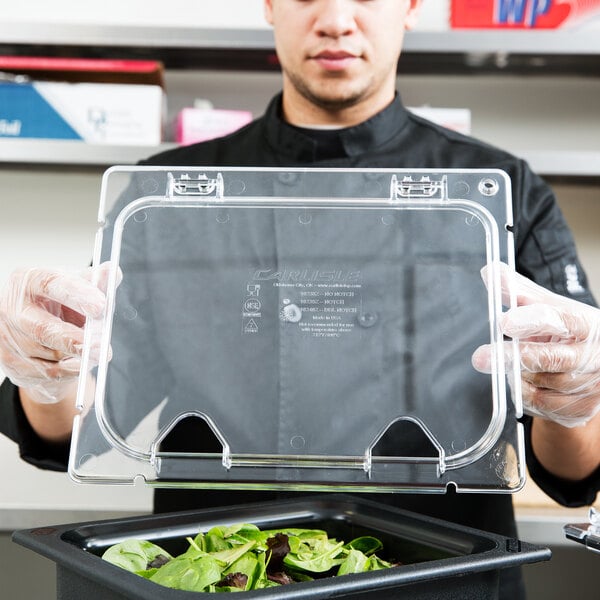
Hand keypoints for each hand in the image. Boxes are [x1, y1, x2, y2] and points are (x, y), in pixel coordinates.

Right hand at [0, 264, 111, 403]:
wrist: (42, 334)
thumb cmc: (60, 305)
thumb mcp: (79, 288)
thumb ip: (97, 281)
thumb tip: (112, 271)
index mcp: (28, 282)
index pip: (51, 284)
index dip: (77, 295)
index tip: (101, 306)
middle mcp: (12, 309)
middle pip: (43, 328)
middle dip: (75, 339)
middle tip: (102, 344)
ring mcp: (9, 338)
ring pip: (50, 354)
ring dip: (79, 356)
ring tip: (98, 350)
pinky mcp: (12, 364)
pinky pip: (49, 373)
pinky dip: (72, 369)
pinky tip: (82, 362)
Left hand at [472, 263, 599, 427]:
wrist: (590, 366)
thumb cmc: (565, 332)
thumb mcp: (546, 308)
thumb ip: (518, 291)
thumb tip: (490, 272)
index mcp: (588, 325)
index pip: (564, 321)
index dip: (533, 321)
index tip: (505, 321)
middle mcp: (594, 357)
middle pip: (551, 359)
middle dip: (512, 357)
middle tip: (479, 357)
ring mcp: (590, 386)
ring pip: (541, 383)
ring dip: (517, 374)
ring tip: (508, 362)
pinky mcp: (579, 411)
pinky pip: (540, 404)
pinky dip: (522, 392)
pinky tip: (520, 379)